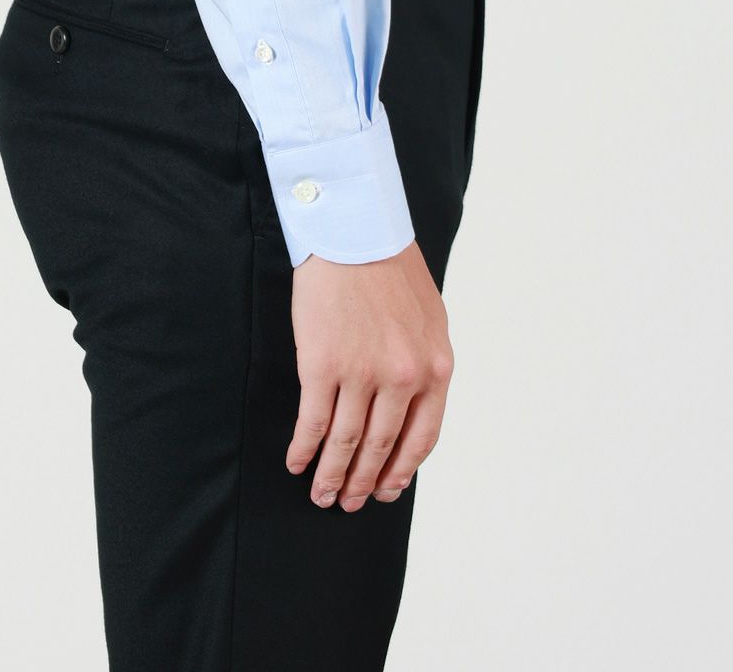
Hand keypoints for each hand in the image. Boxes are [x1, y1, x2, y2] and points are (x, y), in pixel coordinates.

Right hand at [285, 239, 454, 510]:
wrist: (354, 230)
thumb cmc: (390, 268)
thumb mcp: (429, 318)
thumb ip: (425, 362)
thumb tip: (413, 405)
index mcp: (435, 367)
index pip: (422, 438)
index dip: (401, 471)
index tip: (386, 490)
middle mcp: (403, 377)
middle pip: (382, 447)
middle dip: (363, 483)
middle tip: (348, 503)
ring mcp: (363, 373)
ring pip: (347, 442)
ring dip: (331, 475)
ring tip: (320, 494)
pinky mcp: (323, 364)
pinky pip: (314, 421)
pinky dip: (304, 448)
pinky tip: (297, 462)